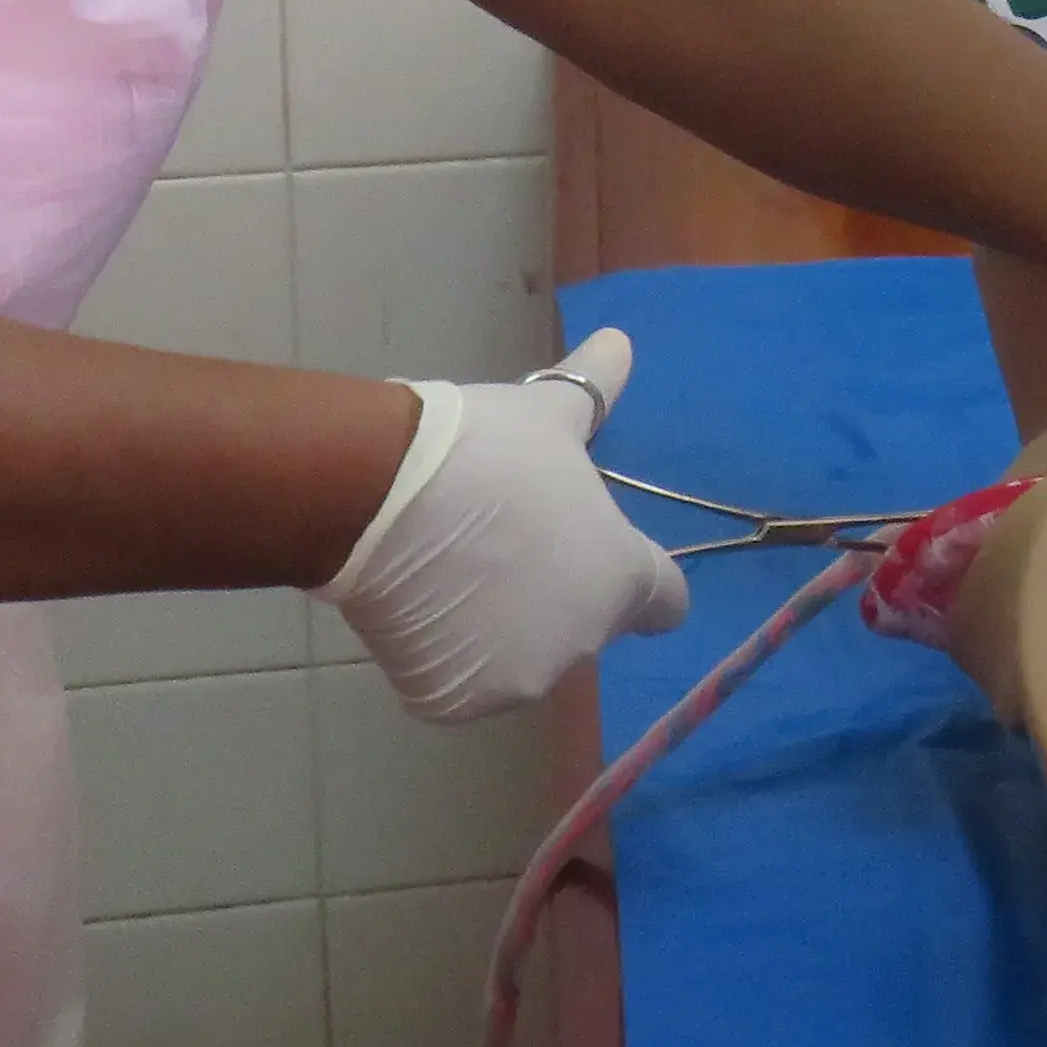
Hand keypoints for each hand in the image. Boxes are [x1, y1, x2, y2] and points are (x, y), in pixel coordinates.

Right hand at [318, 327, 688, 721]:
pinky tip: (417, 603)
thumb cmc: (482, 450)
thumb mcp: (546, 413)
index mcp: (622, 577)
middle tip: (496, 542)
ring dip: (495, 627)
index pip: (665, 602)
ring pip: (518, 658)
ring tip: (448, 567)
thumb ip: (593, 393)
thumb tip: (622, 344)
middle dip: (549, 593)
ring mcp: (520, 679)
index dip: (639, 581)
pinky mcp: (456, 702)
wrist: (380, 495)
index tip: (596, 555)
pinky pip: (459, 682)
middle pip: (581, 626)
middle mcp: (584, 642)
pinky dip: (441, 654)